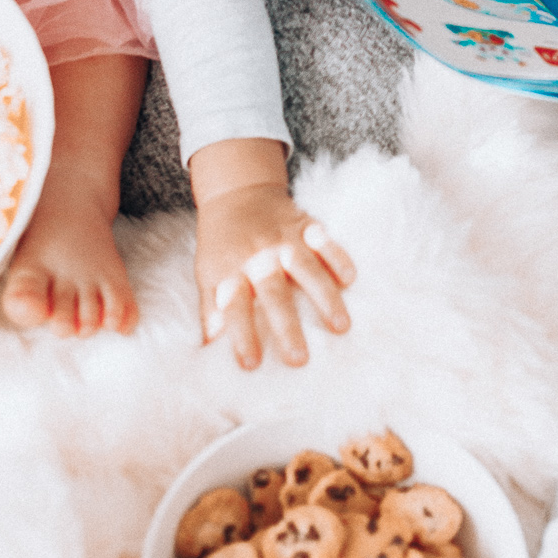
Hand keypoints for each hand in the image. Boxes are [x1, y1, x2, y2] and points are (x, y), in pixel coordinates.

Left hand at [191, 140, 354, 369]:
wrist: (237, 192)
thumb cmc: (221, 242)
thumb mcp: (206, 272)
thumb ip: (211, 309)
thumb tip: (208, 347)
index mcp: (231, 270)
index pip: (235, 309)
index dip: (241, 336)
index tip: (251, 365)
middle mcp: (259, 255)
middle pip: (274, 294)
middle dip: (287, 327)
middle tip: (300, 359)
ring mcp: (285, 238)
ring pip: (308, 270)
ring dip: (325, 298)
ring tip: (341, 327)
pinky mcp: (306, 224)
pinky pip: (326, 242)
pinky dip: (338, 258)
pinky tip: (350, 279)